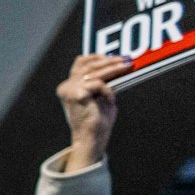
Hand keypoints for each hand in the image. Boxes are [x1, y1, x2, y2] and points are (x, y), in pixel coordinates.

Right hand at [56, 53, 130, 172]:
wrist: (91, 137)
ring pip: (94, 72)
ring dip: (114, 68)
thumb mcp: (100, 95)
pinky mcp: (77, 94)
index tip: (114, 56)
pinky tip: (111, 99)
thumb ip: (102, 81)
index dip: (97, 57)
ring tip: (128, 66)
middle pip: (89, 64)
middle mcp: (66, 86)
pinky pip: (98, 84)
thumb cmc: (96, 119)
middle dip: (110, 61)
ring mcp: (69, 90)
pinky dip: (108, 90)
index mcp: (69, 86)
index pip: (81, 62)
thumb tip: (118, 65)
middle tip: (127, 59)